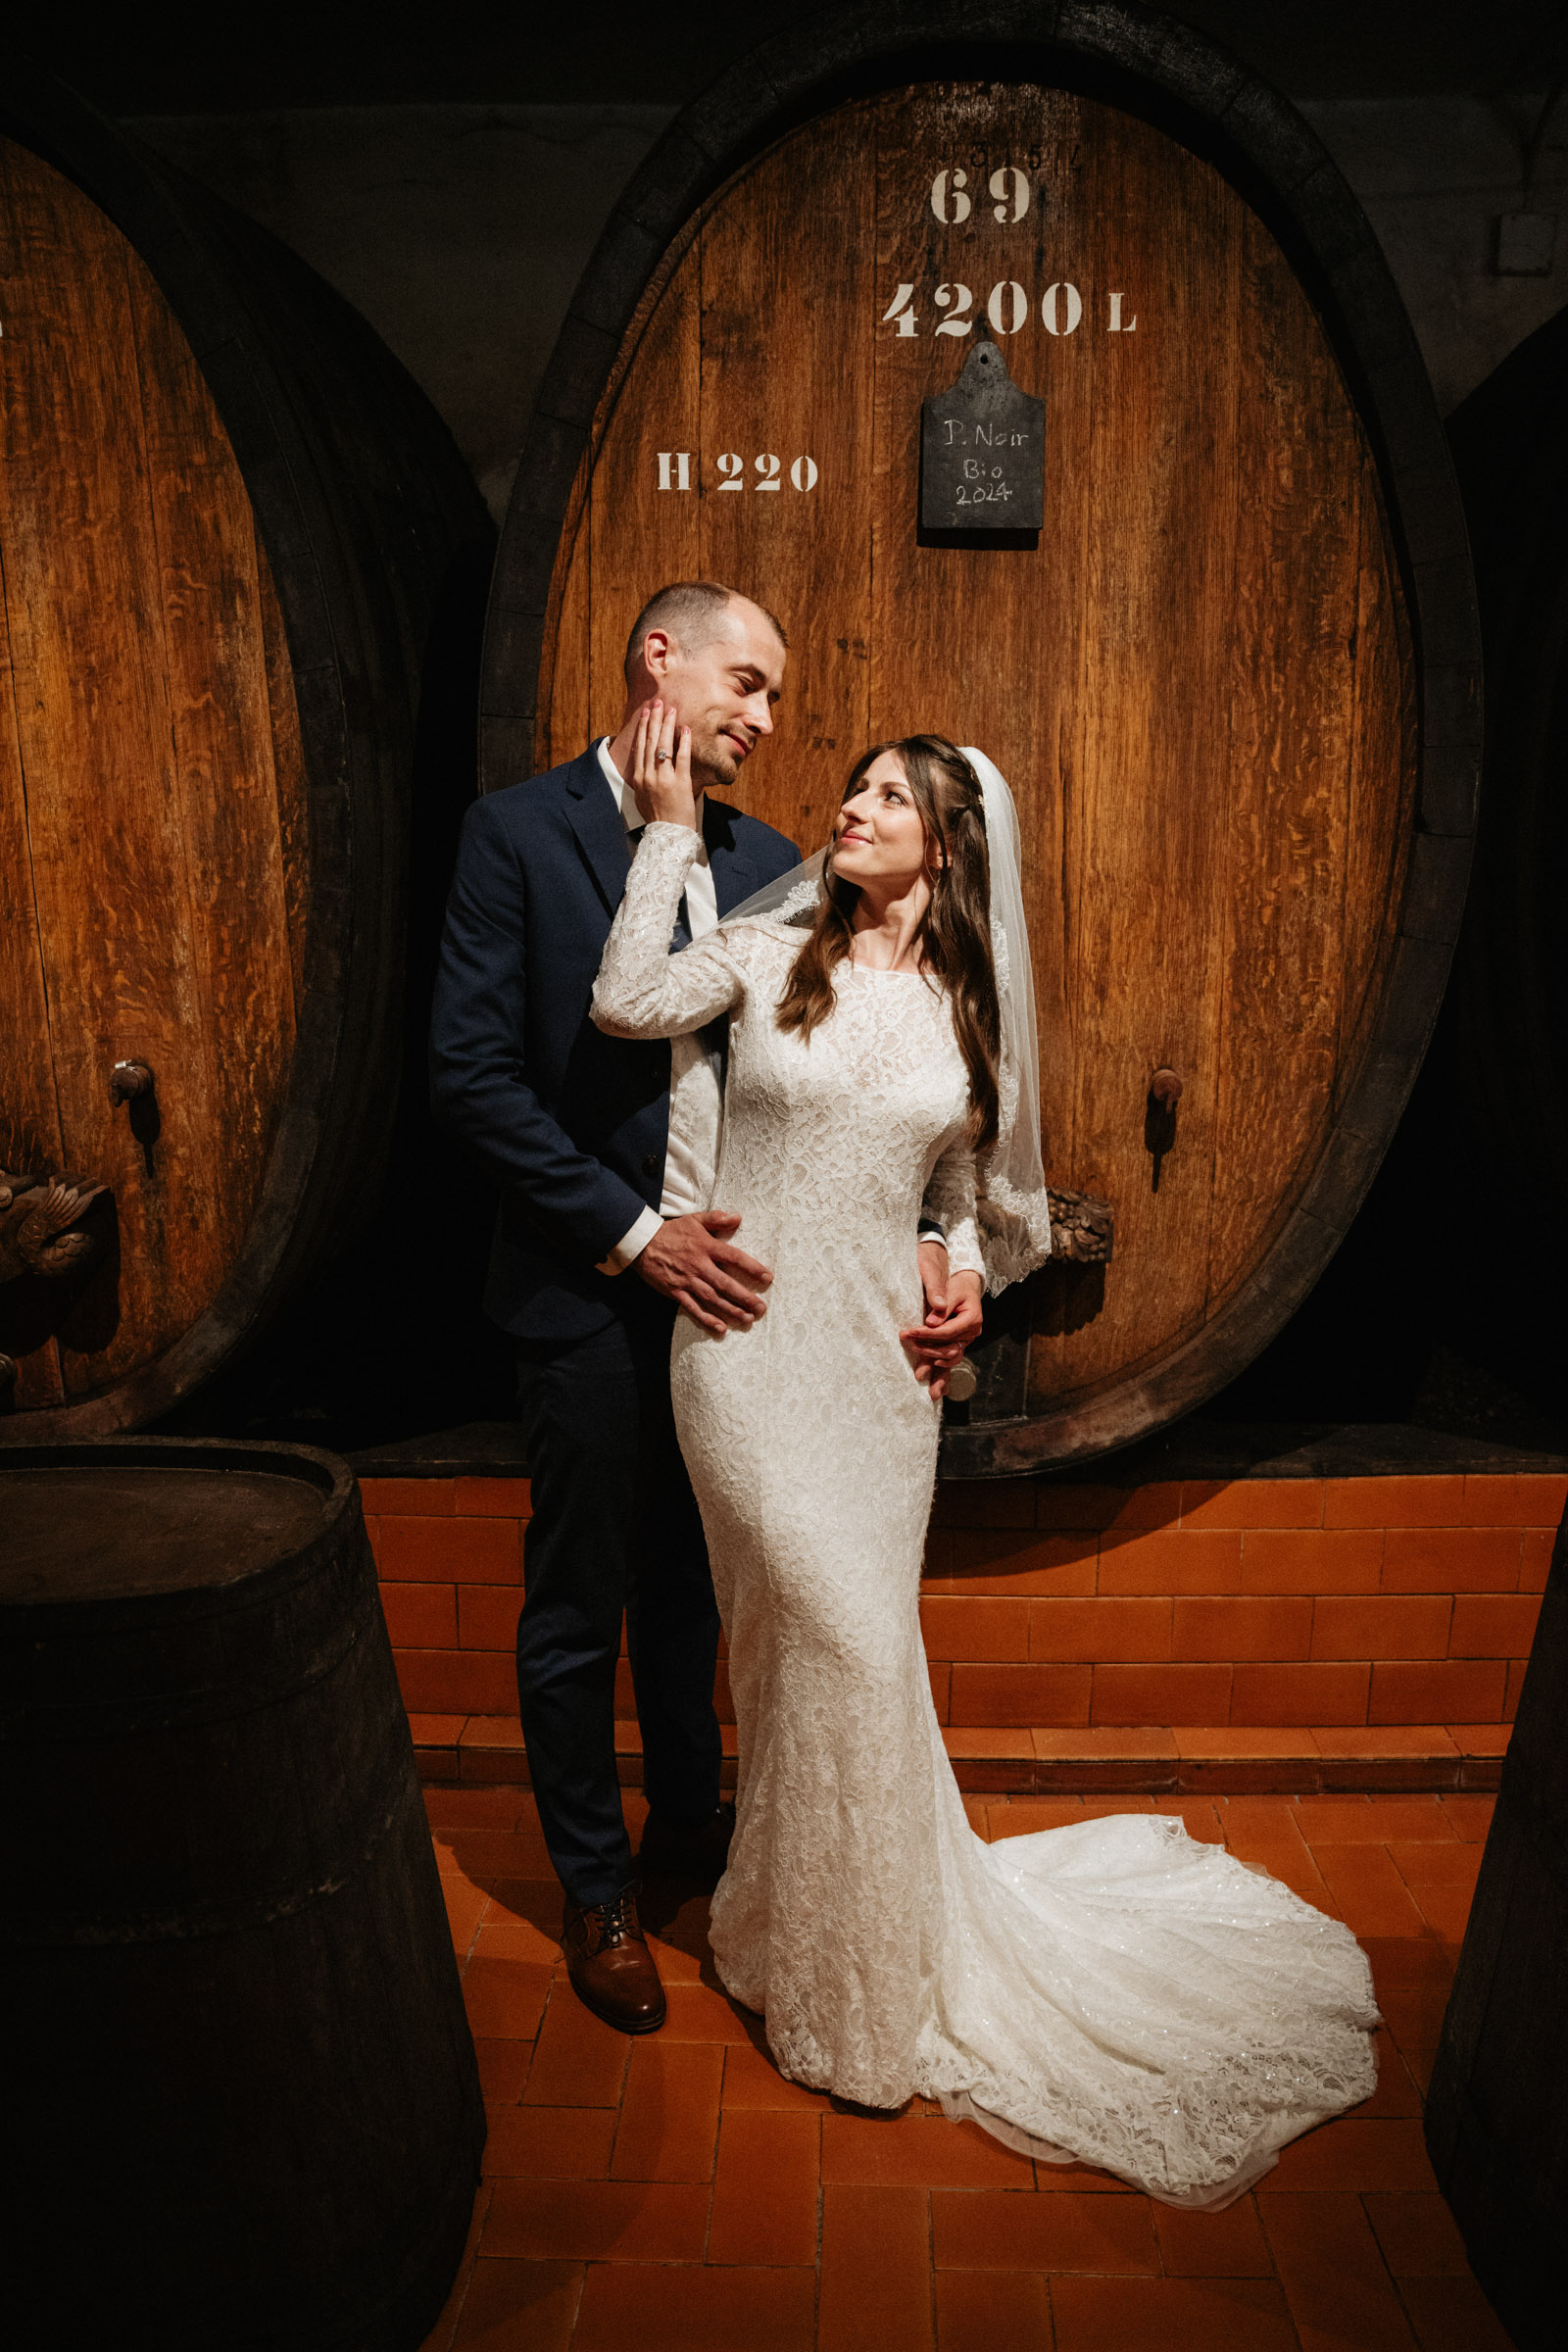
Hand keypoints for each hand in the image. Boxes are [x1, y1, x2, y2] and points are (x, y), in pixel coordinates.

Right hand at [629, 698, 698, 829]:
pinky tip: (686, 730)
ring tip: (672, 710)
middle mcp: (647, 775)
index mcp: (638, 778)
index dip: (643, 727)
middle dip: (654, 719)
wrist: (668, 835)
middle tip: (659, 703)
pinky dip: (683, 742)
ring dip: (667, 725)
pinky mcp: (679, 783)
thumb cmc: (657, 818)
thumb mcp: (642, 798)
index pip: (639, 746)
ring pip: (663, 745)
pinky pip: (681, 758)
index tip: (647, 713)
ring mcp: (663, 778)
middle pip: (650, 741)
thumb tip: (646, 765)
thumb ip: (643, 780)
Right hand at [637, 1209, 772, 1333]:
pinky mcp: (675, 1292)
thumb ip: (716, 1219)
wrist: (642, 1243)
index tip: (768, 1277)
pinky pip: (693, 1308)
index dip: (752, 1268)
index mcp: (706, 1247)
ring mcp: (687, 1281)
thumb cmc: (671, 1232)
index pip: (734, 1258)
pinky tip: (721, 1328)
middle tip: (761, 1308)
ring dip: (731, 1310)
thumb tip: (738, 1218)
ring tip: (747, 1319)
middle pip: (726, 1284)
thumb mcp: (694, 1220)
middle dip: (745, 1297)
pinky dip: (707, 1319)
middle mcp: (699, 1266)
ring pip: (713, 1299)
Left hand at [901, 1266, 983, 1401]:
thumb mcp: (950, 1290)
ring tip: (918, 1373)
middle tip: (908, 1344)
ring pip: (951, 1357)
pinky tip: (934, 1375)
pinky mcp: (960, 1342)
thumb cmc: (957, 1285)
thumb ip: (941, 1305)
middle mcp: (972, 1332)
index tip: (909, 1332)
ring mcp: (967, 1339)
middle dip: (927, 1349)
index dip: (927, 1334)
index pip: (947, 1331)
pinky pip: (951, 1357)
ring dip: (933, 1362)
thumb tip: (930, 1323)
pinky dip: (942, 1368)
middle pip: (949, 1347)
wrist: (966, 1284)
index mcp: (972, 1319)